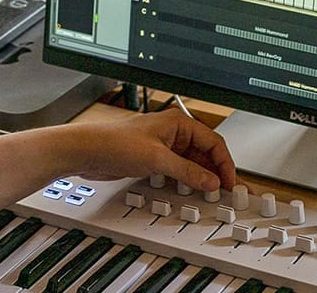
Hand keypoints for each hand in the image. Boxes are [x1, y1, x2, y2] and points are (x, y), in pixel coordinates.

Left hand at [75, 108, 236, 190]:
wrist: (86, 150)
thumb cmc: (114, 142)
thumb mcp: (157, 159)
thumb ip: (187, 171)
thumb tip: (210, 180)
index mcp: (178, 123)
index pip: (213, 141)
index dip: (224, 163)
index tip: (230, 182)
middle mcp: (173, 132)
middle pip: (204, 152)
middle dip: (216, 171)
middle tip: (227, 190)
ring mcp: (164, 146)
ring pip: (192, 162)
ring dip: (202, 177)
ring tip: (212, 193)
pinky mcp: (154, 159)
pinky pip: (179, 169)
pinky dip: (187, 180)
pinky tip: (191, 190)